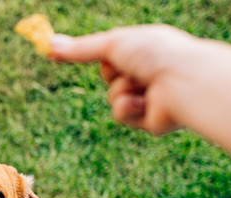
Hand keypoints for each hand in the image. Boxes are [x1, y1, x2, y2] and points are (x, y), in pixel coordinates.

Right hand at [46, 25, 206, 133]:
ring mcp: (151, 97)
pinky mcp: (151, 121)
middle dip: (114, 74)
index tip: (76, 55)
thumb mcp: (112, 45)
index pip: (113, 55)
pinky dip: (129, 108)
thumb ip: (81, 49)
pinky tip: (145, 102)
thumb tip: (47, 44)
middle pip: (111, 78)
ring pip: (114, 98)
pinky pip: (123, 116)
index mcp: (146, 50)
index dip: (104, 56)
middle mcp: (150, 73)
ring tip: (142, 85)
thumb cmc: (155, 54)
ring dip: (121, 91)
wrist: (182, 81)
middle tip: (129, 68)